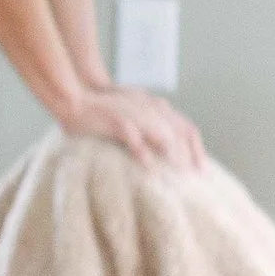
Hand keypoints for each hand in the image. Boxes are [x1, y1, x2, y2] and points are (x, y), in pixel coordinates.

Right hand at [59, 81, 206, 173]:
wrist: (73, 96)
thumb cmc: (102, 109)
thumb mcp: (132, 113)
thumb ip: (150, 126)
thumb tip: (167, 149)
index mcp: (155, 105)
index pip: (186, 127)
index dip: (197, 149)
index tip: (201, 170)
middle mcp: (149, 107)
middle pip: (179, 132)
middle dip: (188, 156)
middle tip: (192, 178)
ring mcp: (134, 112)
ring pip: (162, 134)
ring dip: (172, 156)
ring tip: (177, 175)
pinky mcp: (116, 119)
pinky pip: (134, 138)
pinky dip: (144, 154)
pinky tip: (150, 170)